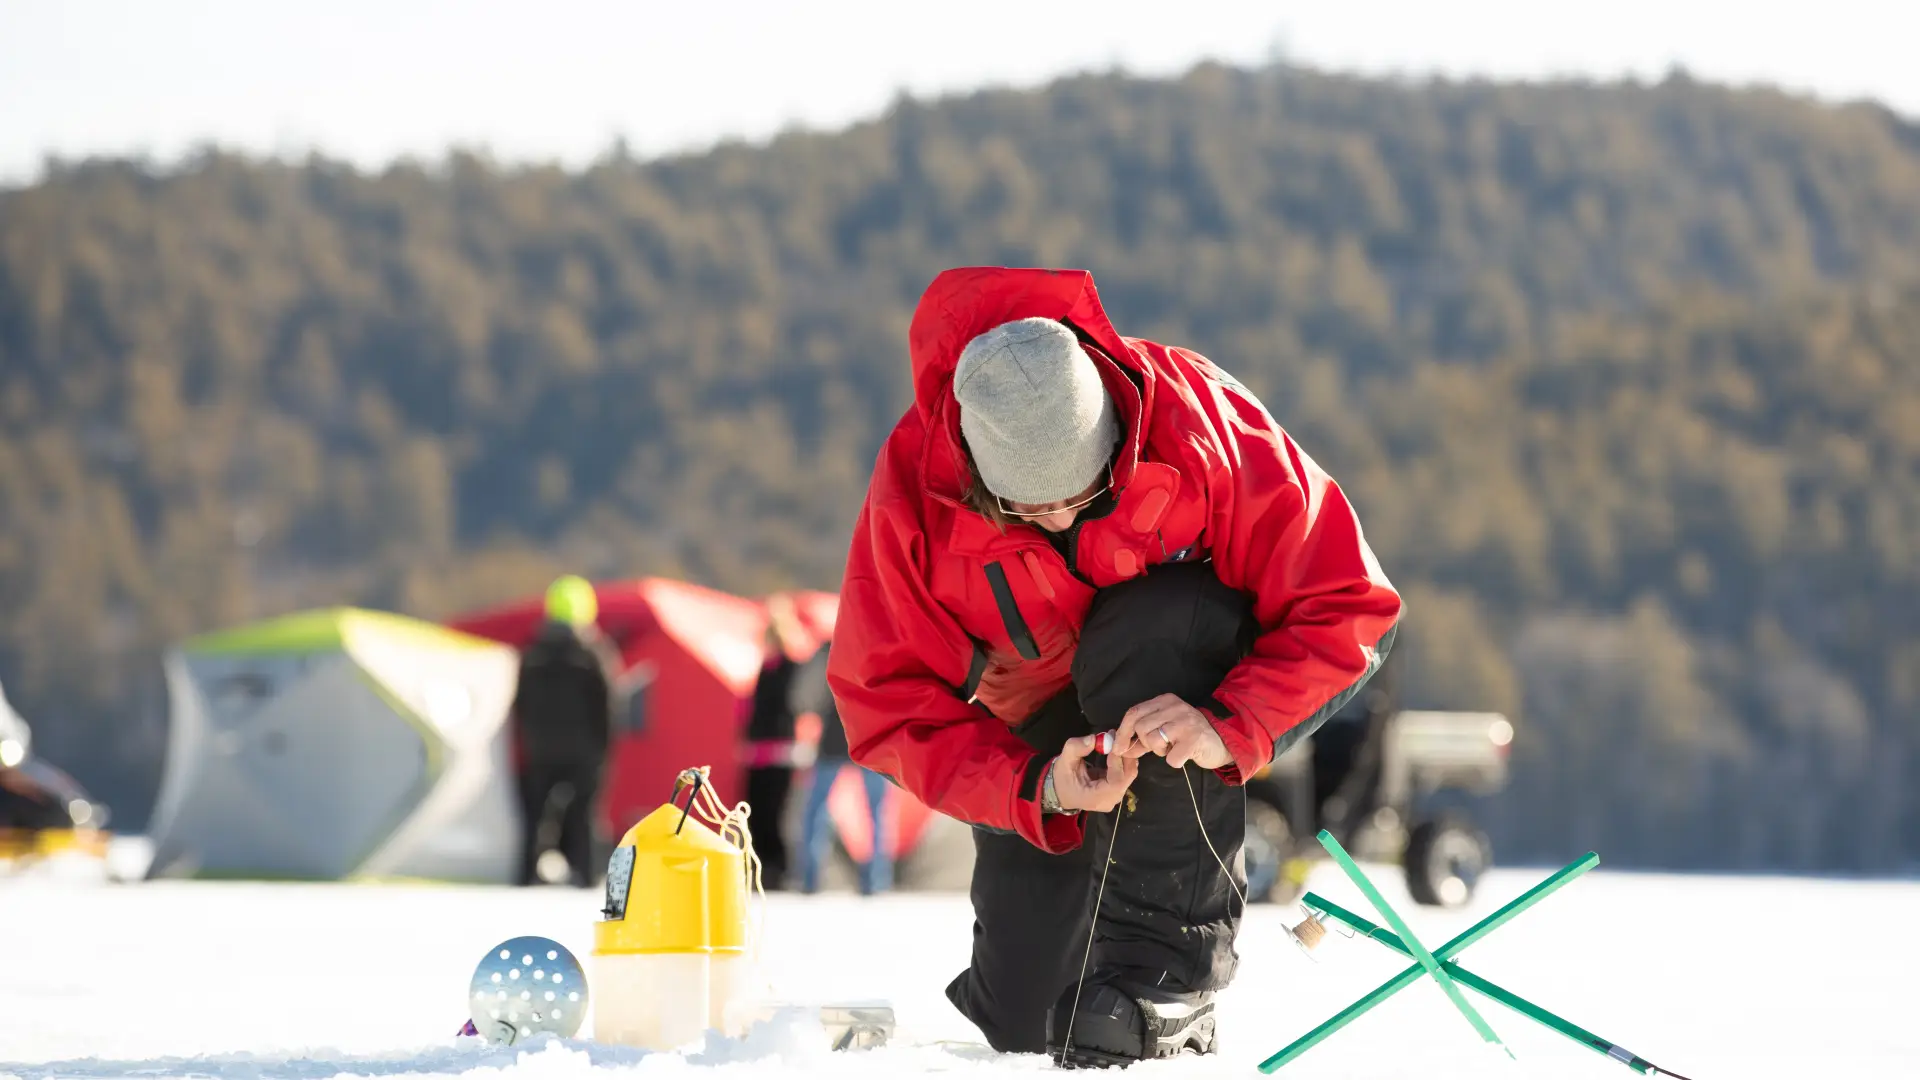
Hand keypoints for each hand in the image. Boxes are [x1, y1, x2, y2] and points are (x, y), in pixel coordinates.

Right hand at [1049, 732, 1138, 812]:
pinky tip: (1115, 750)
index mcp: (1095, 798)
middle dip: (1124, 756)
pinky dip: (1123, 761)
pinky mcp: (1117, 791)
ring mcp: (1115, 797)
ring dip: (1125, 757)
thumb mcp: (1064, 760)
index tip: (1111, 745)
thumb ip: (1077, 748)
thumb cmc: (1062, 778)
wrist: (1061, 791)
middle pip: (1127, 778)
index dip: (1117, 763)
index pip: (1116, 782)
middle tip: (1117, 739)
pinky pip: (1126, 774)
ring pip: (1129, 775)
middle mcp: (1109, 801)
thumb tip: (1093, 739)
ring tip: (1115, 742)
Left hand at [1115, 693, 1232, 769]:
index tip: (1118, 748)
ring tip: (1173, 747)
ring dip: (1159, 751)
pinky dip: (1174, 761)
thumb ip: (1143, 735)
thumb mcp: (1165, 727)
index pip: (1134, 712)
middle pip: (1141, 727)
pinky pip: (1170, 758)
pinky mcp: (1194, 740)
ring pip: (1153, 741)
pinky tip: (1183, 754)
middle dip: (1144, 743)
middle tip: (1159, 746)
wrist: (1222, 741)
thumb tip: (1120, 747)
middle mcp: (1175, 707)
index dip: (1122, 732)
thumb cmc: (1188, 735)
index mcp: (1165, 700)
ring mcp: (1185, 722)